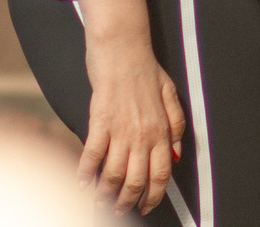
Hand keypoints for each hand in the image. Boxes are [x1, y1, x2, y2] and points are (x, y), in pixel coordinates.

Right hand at [79, 34, 185, 215]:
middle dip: (127, 202)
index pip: (161, 173)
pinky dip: (86, 173)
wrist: (123, 48)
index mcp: (161, 129)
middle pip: (137, 180)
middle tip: (119, 211)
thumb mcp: (171, 94)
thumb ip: (177, 124)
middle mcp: (143, 134)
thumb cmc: (145, 68)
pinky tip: (81, 183)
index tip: (147, 207)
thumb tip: (178, 152)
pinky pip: (92, 155)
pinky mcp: (100, 121)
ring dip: (106, 194)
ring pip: (114, 174)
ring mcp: (121, 129)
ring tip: (99, 203)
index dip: (154, 195)